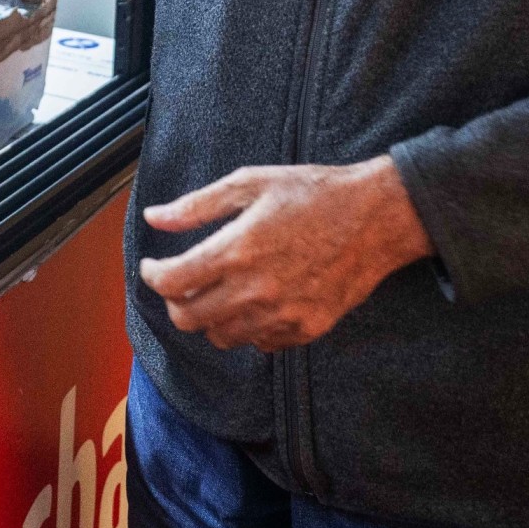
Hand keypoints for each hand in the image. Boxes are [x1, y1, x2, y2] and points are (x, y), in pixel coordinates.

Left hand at [137, 156, 431, 351]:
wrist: (376, 217)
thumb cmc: (312, 193)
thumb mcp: (250, 183)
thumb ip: (197, 206)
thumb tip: (154, 217)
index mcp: (237, 250)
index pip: (172, 282)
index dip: (152, 276)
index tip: (153, 266)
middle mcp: (256, 289)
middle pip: (189, 319)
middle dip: (175, 301)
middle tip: (181, 282)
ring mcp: (283, 314)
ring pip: (221, 336)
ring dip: (209, 317)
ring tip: (218, 290)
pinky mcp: (306, 329)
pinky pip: (260, 344)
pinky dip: (247, 328)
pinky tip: (255, 301)